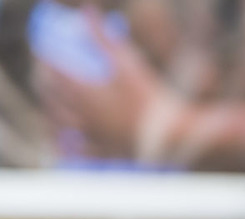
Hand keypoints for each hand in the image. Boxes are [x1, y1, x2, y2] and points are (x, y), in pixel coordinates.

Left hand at [35, 6, 168, 159]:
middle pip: (53, 98)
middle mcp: (83, 116)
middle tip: (47, 74)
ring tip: (53, 105)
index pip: (54, 72)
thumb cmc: (151, 100)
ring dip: (54, 111)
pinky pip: (83, 149)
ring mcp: (94, 136)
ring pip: (63, 124)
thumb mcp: (129, 65)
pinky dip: (73, 145)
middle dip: (46, 84)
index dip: (46, 59)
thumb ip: (105, 38)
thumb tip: (87, 10)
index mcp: (84, 94)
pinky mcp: (107, 151)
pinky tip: (70, 144)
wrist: (172, 139)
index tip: (46, 50)